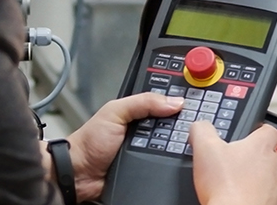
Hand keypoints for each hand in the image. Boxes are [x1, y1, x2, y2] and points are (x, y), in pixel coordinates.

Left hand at [62, 92, 184, 200]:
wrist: (80, 175)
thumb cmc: (89, 142)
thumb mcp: (115, 111)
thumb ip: (143, 102)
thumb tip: (174, 101)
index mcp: (138, 111)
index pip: (165, 102)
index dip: (180, 101)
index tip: (196, 101)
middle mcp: (145, 129)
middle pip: (173, 124)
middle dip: (182, 125)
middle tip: (193, 123)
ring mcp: (148, 149)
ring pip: (173, 145)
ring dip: (177, 145)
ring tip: (185, 141)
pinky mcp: (149, 167)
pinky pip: (167, 164)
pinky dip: (171, 162)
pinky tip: (176, 158)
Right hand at [190, 121, 276, 204]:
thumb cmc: (226, 188)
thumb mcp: (204, 150)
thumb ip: (202, 131)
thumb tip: (199, 126)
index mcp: (260, 146)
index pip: (268, 129)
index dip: (256, 130)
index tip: (245, 134)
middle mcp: (274, 164)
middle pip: (267, 153)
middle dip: (251, 156)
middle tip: (232, 162)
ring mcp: (276, 185)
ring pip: (267, 175)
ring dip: (255, 177)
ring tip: (233, 182)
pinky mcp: (274, 202)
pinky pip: (267, 194)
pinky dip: (255, 195)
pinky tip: (238, 197)